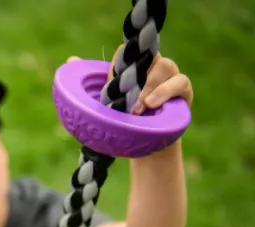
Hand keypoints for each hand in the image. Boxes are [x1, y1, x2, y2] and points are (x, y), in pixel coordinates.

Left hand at [67, 48, 192, 113]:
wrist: (147, 146)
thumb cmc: (124, 123)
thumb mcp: (105, 106)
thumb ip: (88, 86)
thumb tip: (71, 60)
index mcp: (132, 67)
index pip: (126, 52)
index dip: (119, 64)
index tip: (111, 84)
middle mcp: (151, 65)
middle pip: (146, 57)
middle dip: (134, 79)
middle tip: (124, 103)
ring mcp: (170, 74)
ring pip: (163, 67)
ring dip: (148, 89)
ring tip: (137, 110)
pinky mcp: (183, 88)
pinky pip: (179, 82)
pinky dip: (165, 92)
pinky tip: (151, 104)